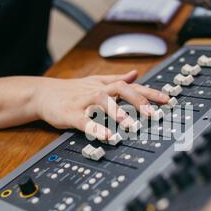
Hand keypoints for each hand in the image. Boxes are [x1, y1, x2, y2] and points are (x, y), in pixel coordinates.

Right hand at [32, 70, 169, 139]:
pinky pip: (84, 121)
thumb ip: (117, 79)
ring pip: (102, 101)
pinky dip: (95, 128)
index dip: (149, 92)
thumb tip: (136, 74)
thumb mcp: (96, 82)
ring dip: (117, 112)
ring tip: (131, 125)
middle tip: (153, 113)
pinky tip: (106, 136)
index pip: (131, 86)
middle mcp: (96, 91)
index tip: (167, 100)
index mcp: (105, 86)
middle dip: (137, 100)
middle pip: (119, 89)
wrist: (44, 94)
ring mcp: (83, 102)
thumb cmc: (73, 90)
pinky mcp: (70, 114)